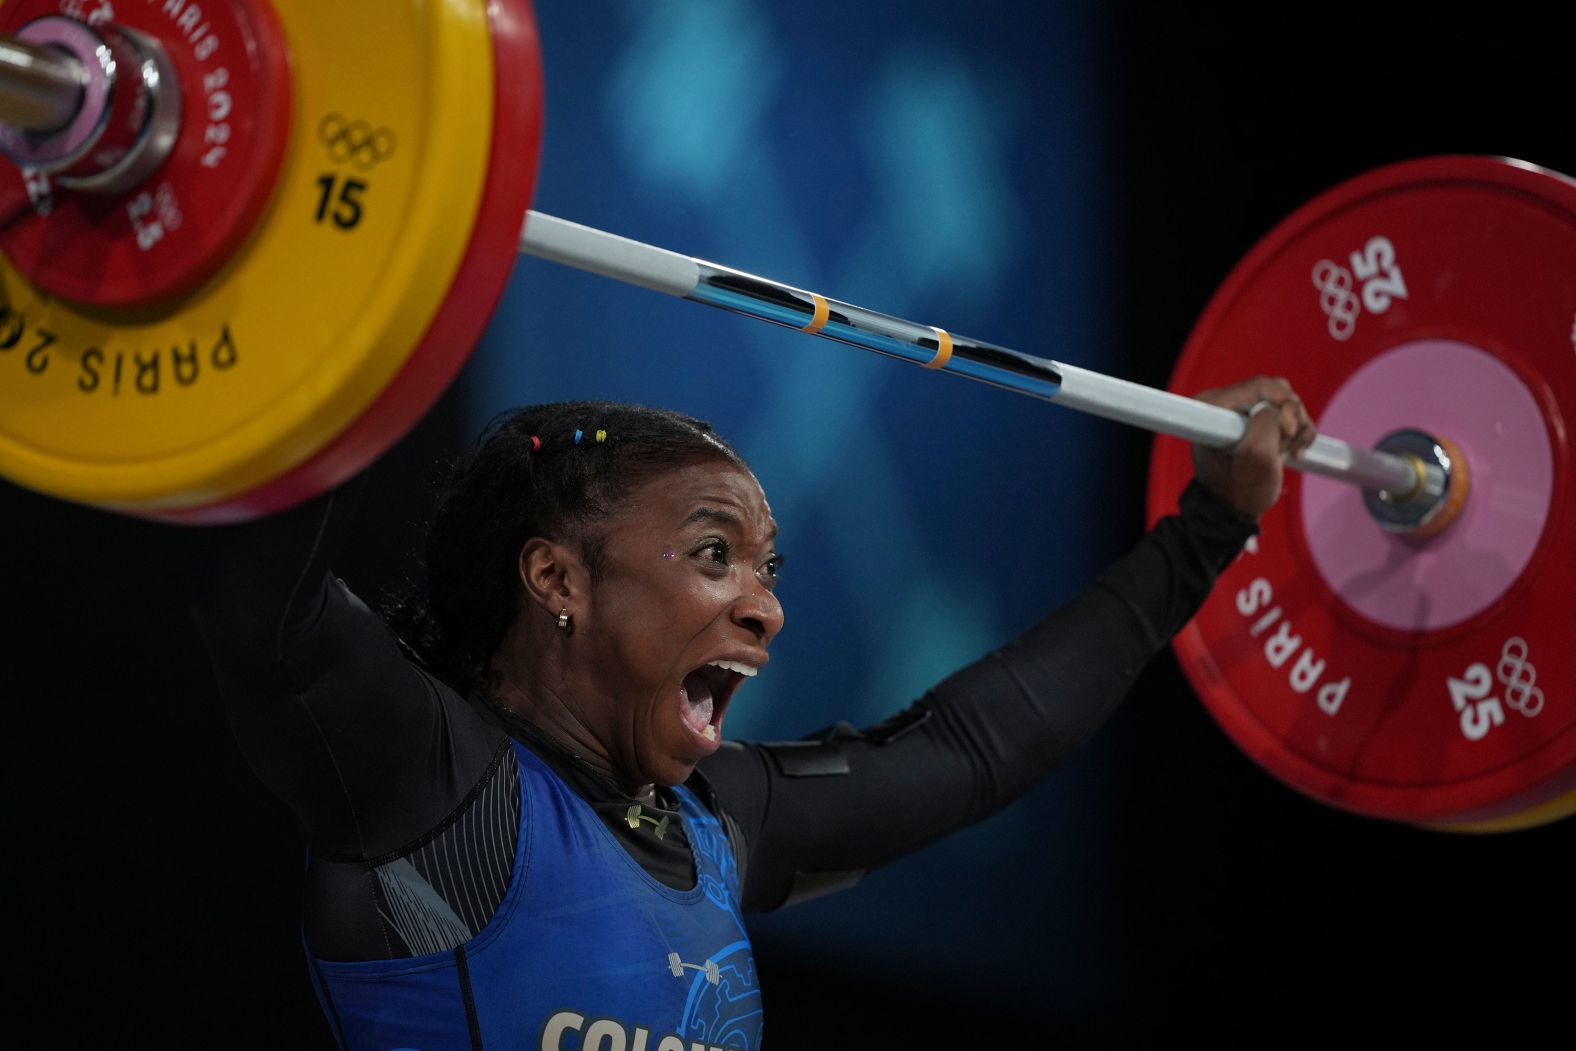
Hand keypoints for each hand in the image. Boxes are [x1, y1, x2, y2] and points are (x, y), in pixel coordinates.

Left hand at [1190, 376, 1315, 519]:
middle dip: (1292, 419)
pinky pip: (1288, 410)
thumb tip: (1283, 408)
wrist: (1236, 508)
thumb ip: (1270, 424)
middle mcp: (1219, 401)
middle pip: (1275, 389)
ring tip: (1288, 453)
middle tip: (1287, 447)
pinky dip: (1298, 431)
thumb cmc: (1239, 489)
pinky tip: (1292, 451)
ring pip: (1285, 400)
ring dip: (1297, 427)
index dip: (1283, 405)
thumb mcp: (1257, 458)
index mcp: (1210, 406)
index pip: (1260, 386)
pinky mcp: (1252, 416)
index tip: (1287, 433)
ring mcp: (1236, 408)